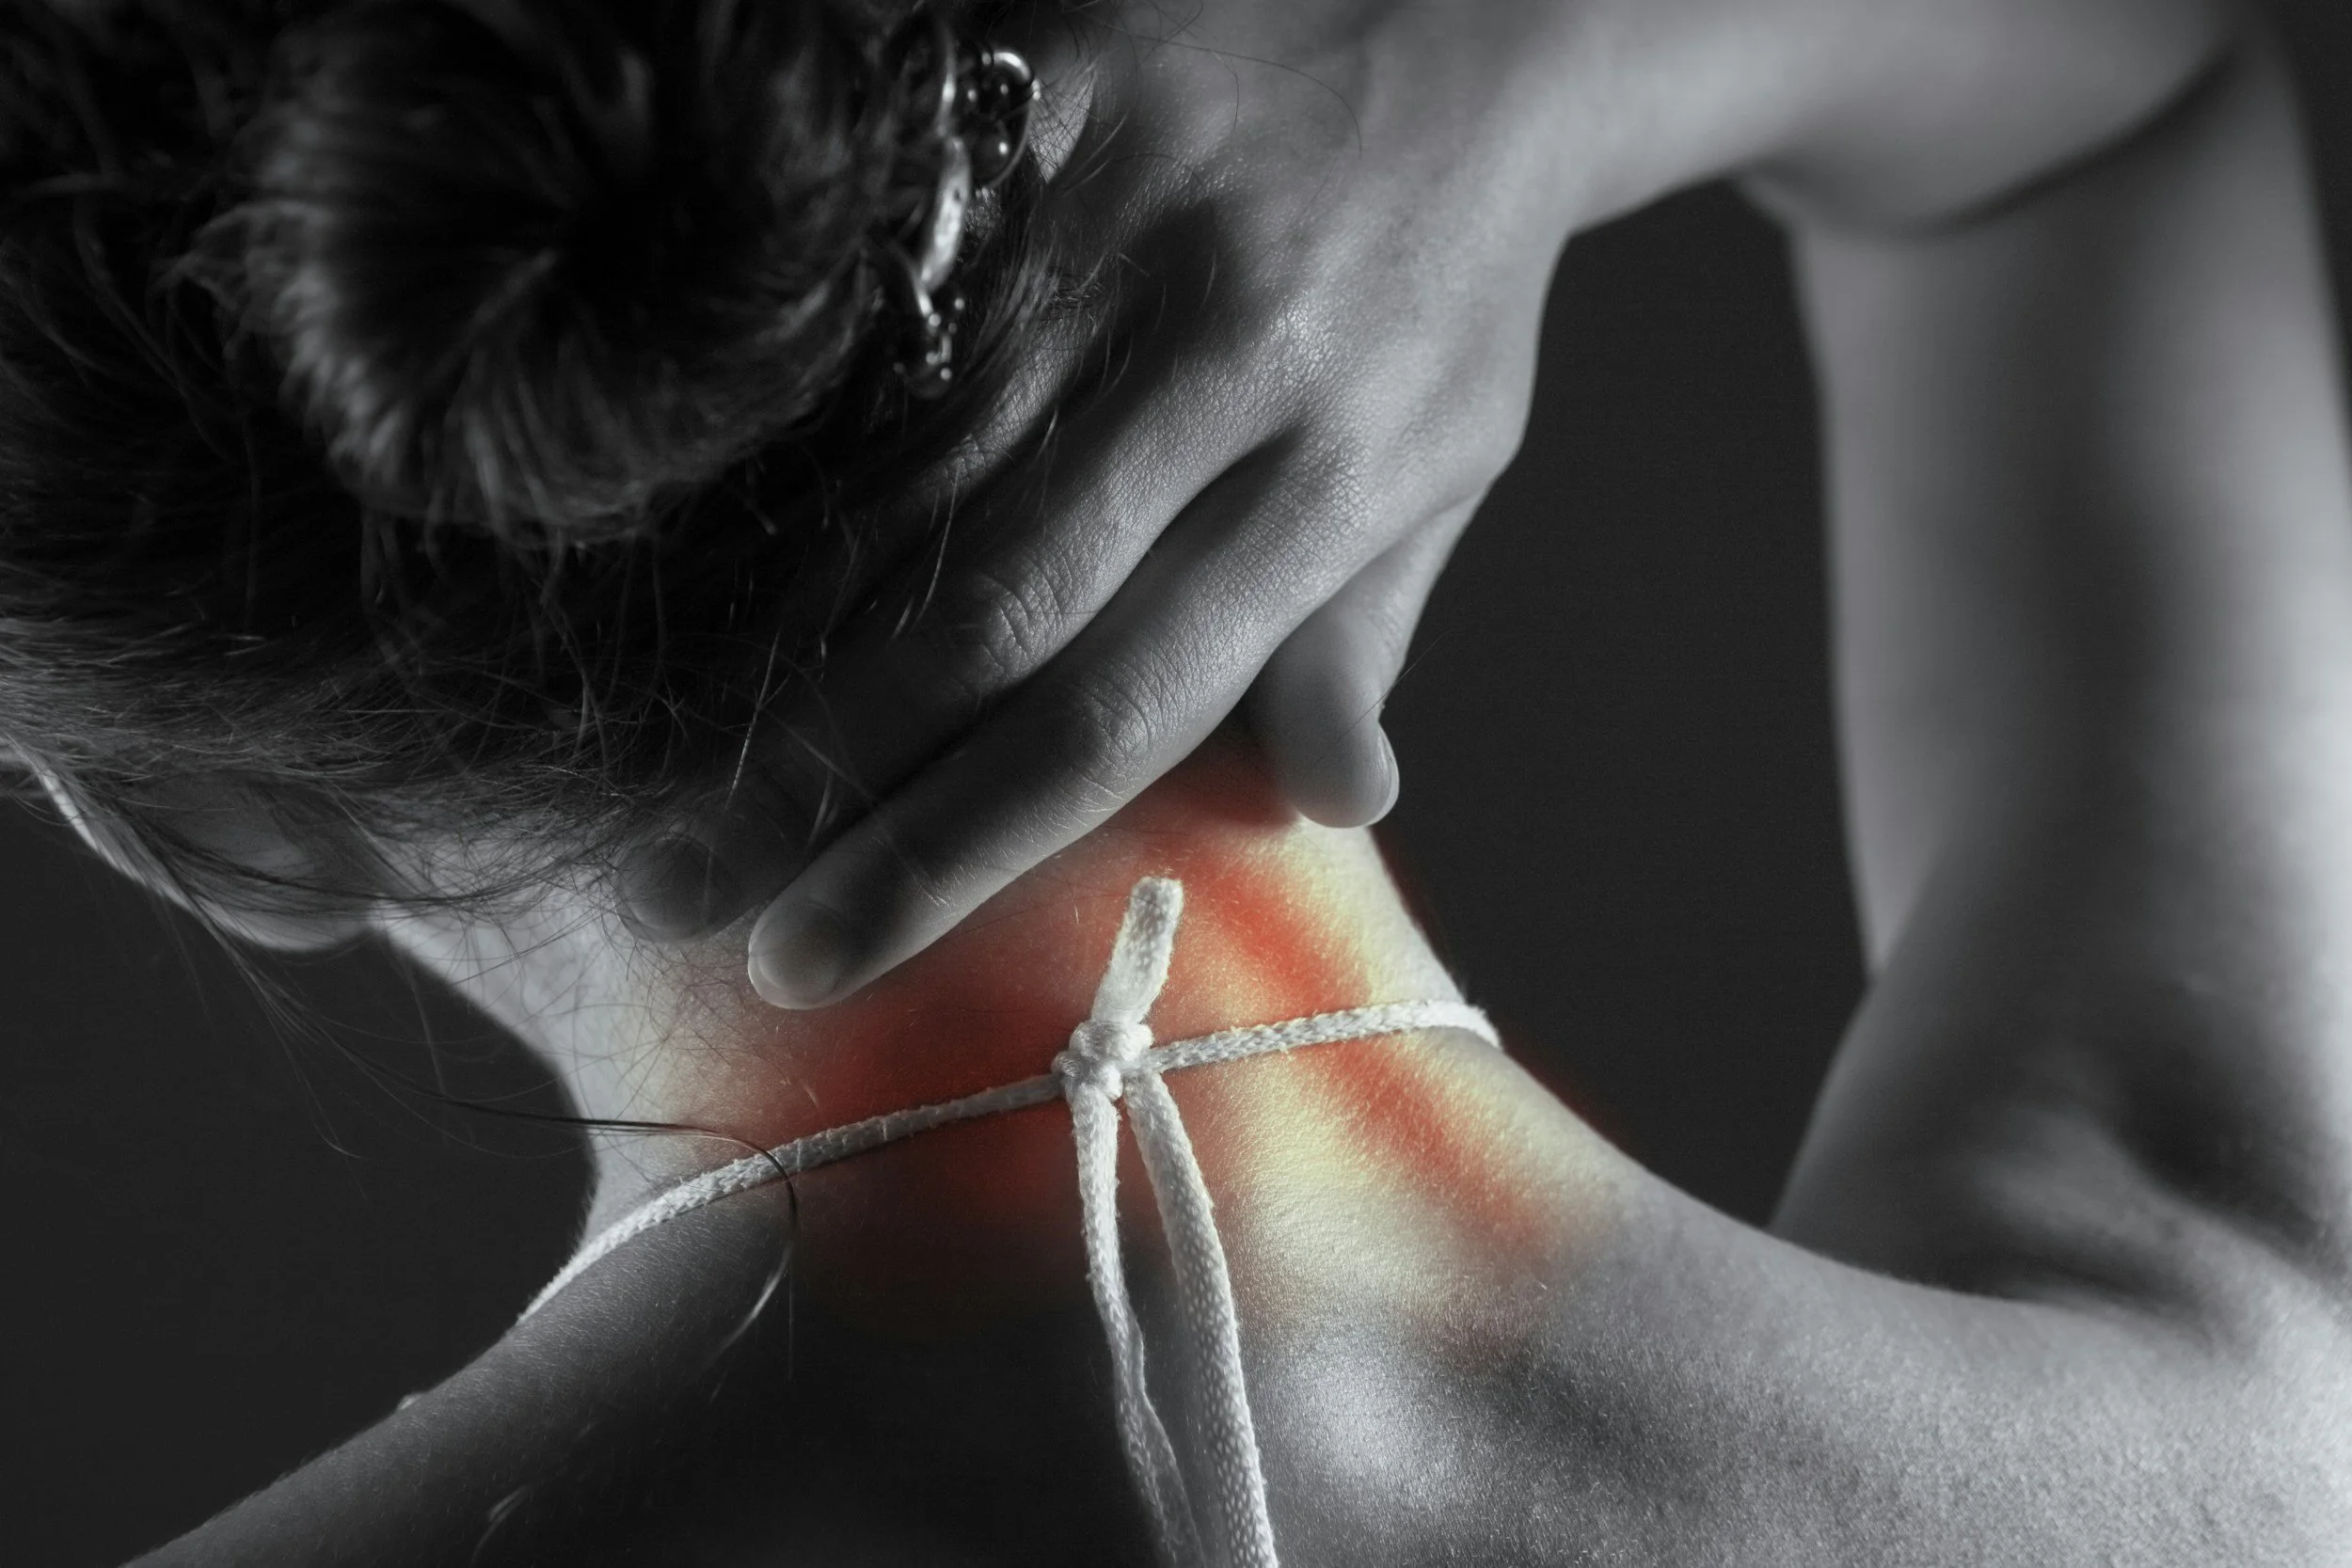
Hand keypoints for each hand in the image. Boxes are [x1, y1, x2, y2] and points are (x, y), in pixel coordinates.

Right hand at [622, 0, 1599, 997]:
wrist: (1475, 18)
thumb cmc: (1437, 295)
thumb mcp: (1440, 473)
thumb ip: (1358, 639)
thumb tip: (1330, 810)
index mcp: (1336, 472)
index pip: (1121, 706)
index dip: (953, 845)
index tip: (810, 956)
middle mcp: (1231, 352)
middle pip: (992, 606)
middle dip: (820, 773)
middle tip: (676, 891)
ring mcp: (1134, 213)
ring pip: (913, 457)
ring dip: (774, 628)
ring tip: (656, 759)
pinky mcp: (1051, 89)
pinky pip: (887, 275)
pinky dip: (786, 410)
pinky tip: (681, 528)